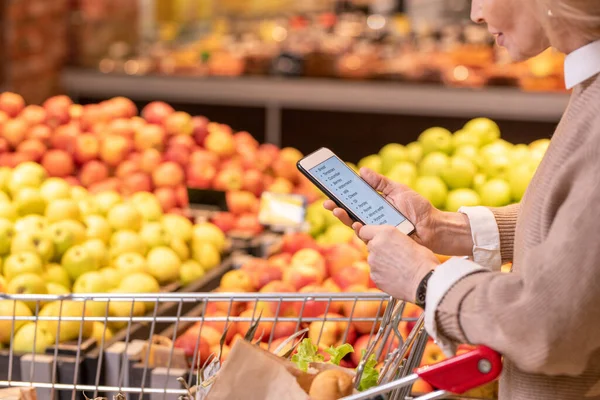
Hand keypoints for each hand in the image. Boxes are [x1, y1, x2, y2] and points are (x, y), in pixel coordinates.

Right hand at [324, 168, 440, 248]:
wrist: (433, 227)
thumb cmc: (418, 208)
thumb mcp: (398, 190)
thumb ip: (380, 183)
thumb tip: (361, 171)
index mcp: (374, 204)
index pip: (353, 199)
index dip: (341, 194)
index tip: (329, 187)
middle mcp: (372, 217)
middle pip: (350, 212)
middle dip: (336, 207)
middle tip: (327, 202)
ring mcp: (376, 229)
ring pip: (355, 224)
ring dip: (344, 218)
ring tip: (337, 210)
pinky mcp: (382, 240)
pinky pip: (367, 236)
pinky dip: (360, 229)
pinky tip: (355, 223)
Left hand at [358, 225, 439, 301]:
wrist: (424, 282)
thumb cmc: (423, 261)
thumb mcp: (409, 240)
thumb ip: (393, 239)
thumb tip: (390, 243)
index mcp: (385, 233)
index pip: (364, 230)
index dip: (369, 234)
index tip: (373, 238)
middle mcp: (375, 245)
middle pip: (371, 246)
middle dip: (379, 249)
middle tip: (394, 255)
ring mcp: (373, 262)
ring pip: (373, 260)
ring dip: (382, 262)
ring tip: (398, 267)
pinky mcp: (374, 276)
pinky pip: (376, 273)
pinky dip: (383, 274)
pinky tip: (396, 276)